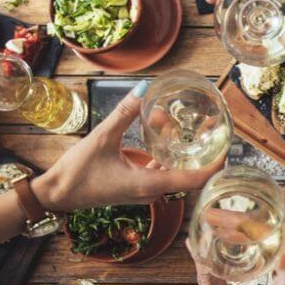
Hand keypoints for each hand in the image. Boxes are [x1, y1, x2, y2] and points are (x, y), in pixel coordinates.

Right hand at [33, 88, 221, 211]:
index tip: (228, 148)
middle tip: (214, 129)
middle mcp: (151, 193)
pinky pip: (161, 173)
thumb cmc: (77, 172)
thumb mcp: (101, 137)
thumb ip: (123, 113)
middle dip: (203, 153)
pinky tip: (164, 137)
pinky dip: (168, 157)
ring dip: (185, 153)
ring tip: (195, 129)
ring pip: (175, 174)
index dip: (214, 166)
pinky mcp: (137, 188)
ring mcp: (144, 192)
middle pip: (189, 176)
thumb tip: (143, 89)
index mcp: (148, 185)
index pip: (193, 180)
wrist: (57, 195)